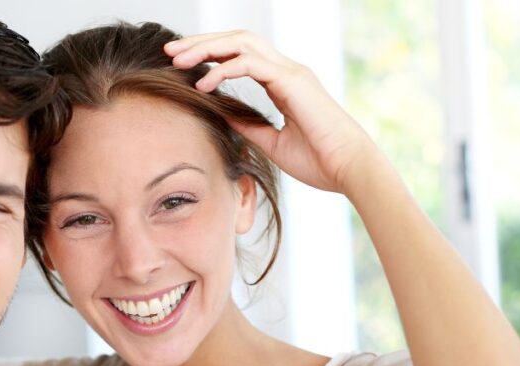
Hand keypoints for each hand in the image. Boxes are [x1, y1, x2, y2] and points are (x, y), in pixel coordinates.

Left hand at [164, 31, 385, 197]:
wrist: (349, 170)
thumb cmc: (320, 162)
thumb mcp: (273, 143)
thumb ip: (249, 126)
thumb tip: (221, 116)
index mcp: (284, 82)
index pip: (241, 55)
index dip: (211, 55)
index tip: (181, 65)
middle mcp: (287, 71)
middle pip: (237, 40)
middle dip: (201, 42)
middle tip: (169, 51)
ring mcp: (291, 73)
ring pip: (241, 43)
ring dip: (206, 48)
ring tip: (178, 59)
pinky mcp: (292, 82)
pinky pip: (250, 64)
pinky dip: (223, 69)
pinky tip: (203, 83)